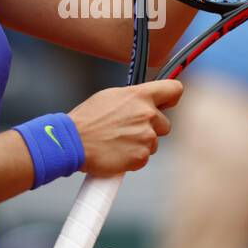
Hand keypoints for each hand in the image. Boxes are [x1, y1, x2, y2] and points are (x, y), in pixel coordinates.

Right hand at [68, 80, 183, 175]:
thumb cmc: (87, 119)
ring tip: (118, 141)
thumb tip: (142, 101)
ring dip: (141, 143)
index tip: (167, 103)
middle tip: (129, 130)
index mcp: (140, 96)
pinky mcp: (141, 157)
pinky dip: (133, 157)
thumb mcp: (110, 97)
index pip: (174, 90)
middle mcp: (147, 115)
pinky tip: (117, 152)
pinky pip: (144, 157)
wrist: (73, 142)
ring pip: (154, 142)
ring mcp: (146, 137)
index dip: (171, 97)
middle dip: (151, 128)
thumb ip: (133, 98)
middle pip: (165, 124)